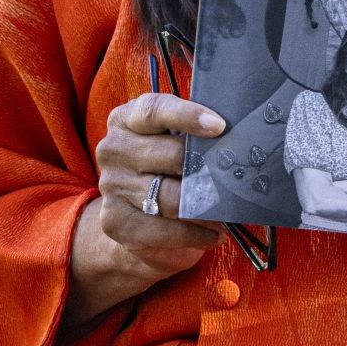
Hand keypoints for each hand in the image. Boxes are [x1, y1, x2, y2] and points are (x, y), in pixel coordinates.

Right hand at [91, 91, 231, 285]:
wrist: (134, 215)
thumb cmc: (165, 167)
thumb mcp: (175, 140)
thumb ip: (194, 134)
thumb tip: (234, 138)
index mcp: (127, 119)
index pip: (155, 111)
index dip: (188, 116)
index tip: (219, 126)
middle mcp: (113, 149)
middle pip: (171, 156)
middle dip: (208, 169)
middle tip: (236, 180)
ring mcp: (111, 185)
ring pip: (171, 197)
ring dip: (206, 207)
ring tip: (229, 212)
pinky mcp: (115, 220)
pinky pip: (163, 229)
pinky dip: (194, 234)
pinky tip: (212, 234)